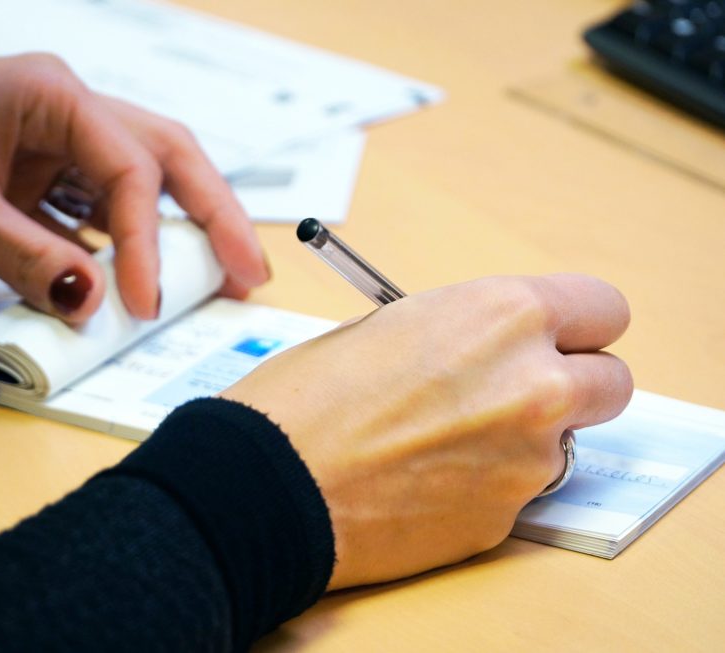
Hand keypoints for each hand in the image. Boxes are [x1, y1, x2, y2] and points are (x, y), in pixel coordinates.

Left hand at [0, 55, 268, 322]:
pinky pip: (102, 209)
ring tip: (220, 276)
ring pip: (143, 183)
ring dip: (182, 230)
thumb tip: (95, 307)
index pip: (129, 171)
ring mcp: (58, 141)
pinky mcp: (44, 173)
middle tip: (251, 271)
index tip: (147, 304)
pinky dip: (128, 244)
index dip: (148, 242)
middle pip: (168, 158)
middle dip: (214, 215)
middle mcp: (68, 110)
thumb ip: (28, 259)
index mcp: (52, 95)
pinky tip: (145, 277)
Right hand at [222, 274, 631, 588]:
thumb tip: (492, 350)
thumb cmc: (307, 396)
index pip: (602, 309)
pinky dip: (486, 484)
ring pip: (563, 444)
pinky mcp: (503, 521)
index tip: (559, 340)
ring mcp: (526, 461)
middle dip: (574, 384)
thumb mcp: (392, 325)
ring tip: (443, 442)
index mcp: (502, 316)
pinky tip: (425, 479)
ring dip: (523, 439)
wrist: (267, 483)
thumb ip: (466, 332)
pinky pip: (518, 493)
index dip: (578, 325)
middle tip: (518, 392)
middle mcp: (533, 386)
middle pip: (612, 382)